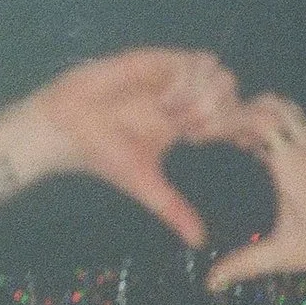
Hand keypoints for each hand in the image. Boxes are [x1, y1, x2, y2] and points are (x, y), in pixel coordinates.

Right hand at [25, 49, 242, 246]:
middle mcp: (182, 97)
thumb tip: (200, 244)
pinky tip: (167, 103)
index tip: (226, 147)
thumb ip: (175, 210)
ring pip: (217, 71)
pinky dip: (188, 82)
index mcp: (186, 123)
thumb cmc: (102, 156)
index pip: (231, 114)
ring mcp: (170, 77)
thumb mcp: (146, 185)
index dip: (240, 127)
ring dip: (205, 96)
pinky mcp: (154, 61)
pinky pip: (192, 61)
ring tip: (180, 118)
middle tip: (197, 133)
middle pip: (230, 90)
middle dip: (223, 112)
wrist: (65, 130)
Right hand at [202, 96, 305, 291]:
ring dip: (266, 119)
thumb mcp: (284, 255)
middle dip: (245, 112)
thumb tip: (210, 283)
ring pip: (290, 112)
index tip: (208, 133)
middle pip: (271, 104)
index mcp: (292, 162)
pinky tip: (274, 153)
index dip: (227, 119)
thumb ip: (244, 264)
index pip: (254, 118)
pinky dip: (285, 129)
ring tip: (243, 142)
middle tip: (224, 132)